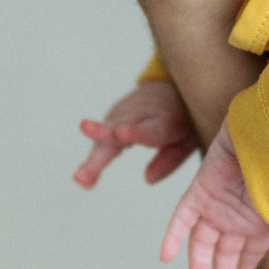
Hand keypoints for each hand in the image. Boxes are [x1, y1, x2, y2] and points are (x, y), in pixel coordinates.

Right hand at [74, 79, 197, 187]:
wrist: (170, 89)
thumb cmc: (183, 121)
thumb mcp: (188, 140)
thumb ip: (171, 160)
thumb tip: (148, 180)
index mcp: (163, 122)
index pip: (149, 128)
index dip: (135, 132)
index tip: (120, 132)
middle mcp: (139, 115)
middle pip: (117, 128)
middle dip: (100, 139)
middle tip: (89, 155)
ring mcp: (123, 113)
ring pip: (104, 136)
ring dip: (93, 158)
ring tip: (80, 179)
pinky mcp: (113, 116)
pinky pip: (102, 139)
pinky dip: (94, 158)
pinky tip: (86, 179)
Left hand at [162, 127, 268, 268]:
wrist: (263, 136)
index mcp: (257, 218)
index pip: (250, 248)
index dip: (246, 262)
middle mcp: (234, 214)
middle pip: (224, 250)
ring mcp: (214, 205)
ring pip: (201, 241)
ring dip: (198, 264)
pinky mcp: (197, 194)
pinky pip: (180, 220)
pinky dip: (173, 238)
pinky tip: (166, 258)